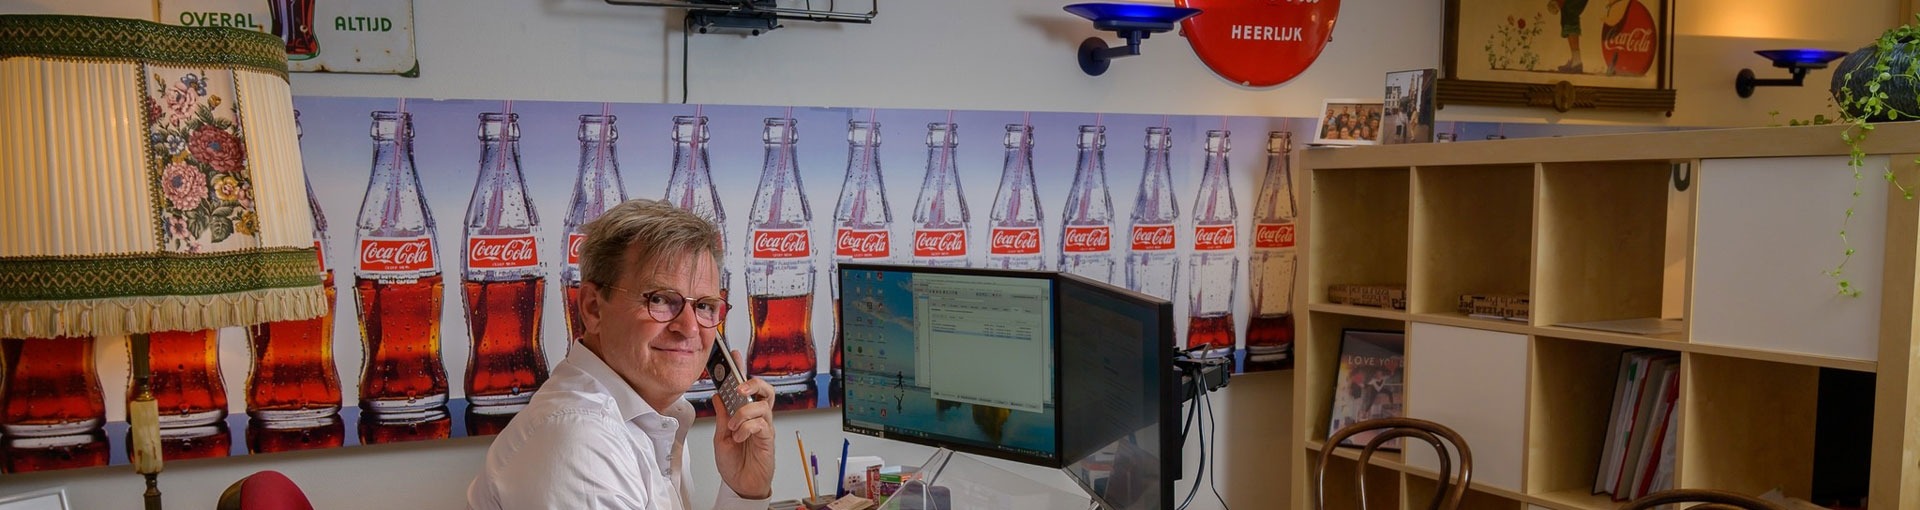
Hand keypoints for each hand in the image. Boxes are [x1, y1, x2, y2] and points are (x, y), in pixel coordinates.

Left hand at [712, 350, 775, 499]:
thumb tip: (718, 395)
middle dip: (753, 383)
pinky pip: (761, 424)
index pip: (744, 387)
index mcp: (743, 413)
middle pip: (765, 389)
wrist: (740, 485)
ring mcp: (764, 426)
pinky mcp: (768, 438)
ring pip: (763, 405)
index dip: (740, 369)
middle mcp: (757, 416)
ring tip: (734, 426)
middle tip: (740, 387)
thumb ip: (722, 416)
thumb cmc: (734, 462)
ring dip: (744, 413)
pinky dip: (747, 428)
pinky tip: (739, 437)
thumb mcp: (720, 436)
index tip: (733, 354)